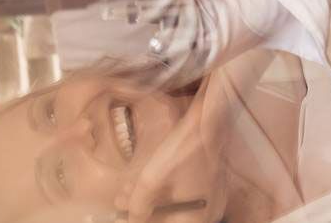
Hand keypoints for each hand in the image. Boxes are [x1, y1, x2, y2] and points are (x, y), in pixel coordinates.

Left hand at [114, 97, 219, 222]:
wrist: (208, 118)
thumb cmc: (184, 149)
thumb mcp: (153, 179)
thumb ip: (139, 205)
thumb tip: (132, 219)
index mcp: (199, 217)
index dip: (143, 222)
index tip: (124, 218)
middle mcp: (207, 211)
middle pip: (170, 218)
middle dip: (143, 211)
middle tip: (121, 206)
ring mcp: (209, 195)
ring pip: (173, 204)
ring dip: (149, 199)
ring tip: (125, 193)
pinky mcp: (207, 180)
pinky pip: (182, 192)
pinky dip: (162, 189)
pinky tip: (142, 182)